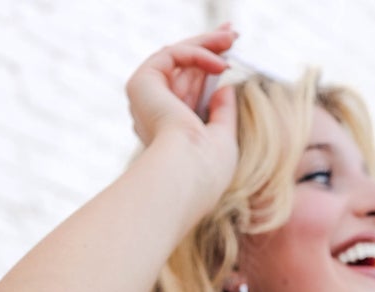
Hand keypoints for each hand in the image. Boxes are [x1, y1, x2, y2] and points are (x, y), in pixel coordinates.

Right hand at [125, 25, 240, 205]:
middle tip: (232, 32)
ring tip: (232, 37)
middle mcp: (155, 112)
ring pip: (178, 57)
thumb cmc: (207, 169)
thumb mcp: (222, 137)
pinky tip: (221, 64)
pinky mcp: (142, 83)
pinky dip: (199, 54)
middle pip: (183, 69)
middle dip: (209, 47)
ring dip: (207, 43)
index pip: (189, 90)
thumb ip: (222, 112)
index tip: (229, 55)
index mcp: (170, 130)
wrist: (186, 175)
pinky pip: (173, 55)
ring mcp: (146, 97)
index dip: (207, 68)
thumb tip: (224, 87)